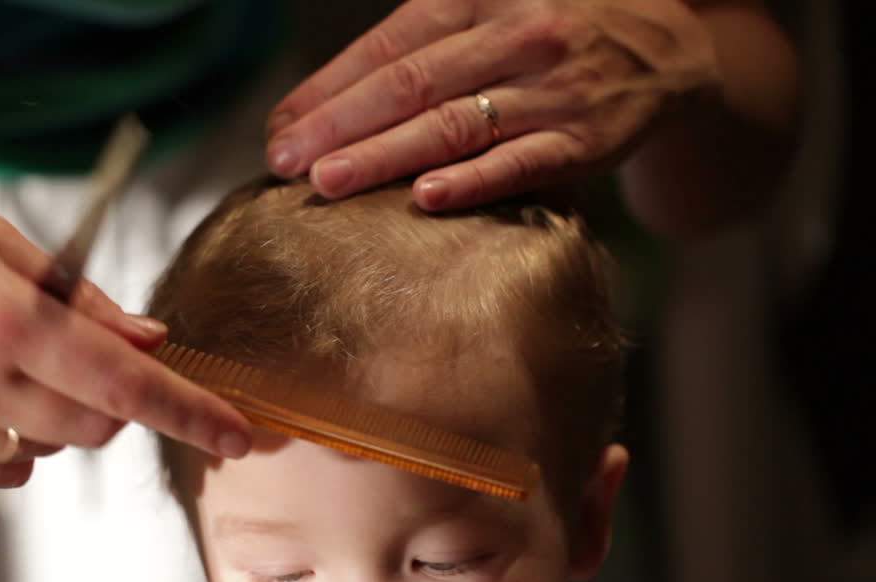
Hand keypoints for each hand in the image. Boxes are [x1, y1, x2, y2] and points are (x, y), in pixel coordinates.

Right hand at [0, 167, 250, 488]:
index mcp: (4, 318)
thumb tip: (149, 341)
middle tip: (77, 353)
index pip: (125, 382)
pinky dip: (8, 437)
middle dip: (114, 398)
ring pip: (51, 450)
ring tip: (1, 360)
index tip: (240, 436)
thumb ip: (80, 300)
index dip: (191, 412)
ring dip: (57, 415)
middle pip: (99, 426)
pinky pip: (2, 467)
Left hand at [266, 0, 719, 210]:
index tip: (280, 128)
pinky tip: (427, 198)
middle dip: (338, 126)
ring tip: (328, 182)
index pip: (387, 47)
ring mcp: (550, 89)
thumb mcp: (488, 5)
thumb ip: (416, 44)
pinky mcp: (584, 139)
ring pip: (455, 125)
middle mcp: (513, 35)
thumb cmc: (549, 28)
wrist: (666, 45)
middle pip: (410, 85)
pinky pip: (522, 162)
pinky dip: (475, 180)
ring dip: (385, 155)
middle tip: (284, 161)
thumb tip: (321, 101)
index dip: (327, 89)